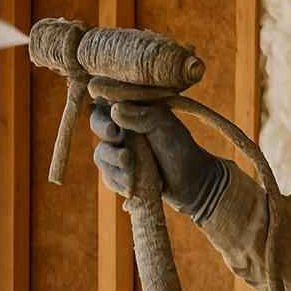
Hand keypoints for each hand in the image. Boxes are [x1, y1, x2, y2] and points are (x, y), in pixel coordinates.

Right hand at [90, 101, 218, 214]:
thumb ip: (141, 115)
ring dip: (115, 165)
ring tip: (133, 175)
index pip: (105, 103)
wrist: (192, 182)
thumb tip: (114, 110)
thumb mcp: (164, 125)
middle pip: (97, 126)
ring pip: (101, 155)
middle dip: (106, 140)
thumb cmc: (180, 147)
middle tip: (121, 148)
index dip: (104, 116)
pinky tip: (132, 187)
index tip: (114, 130)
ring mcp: (118, 151)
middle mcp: (121, 128)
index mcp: (131, 109)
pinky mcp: (119, 173)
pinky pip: (107, 176)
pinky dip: (118, 182)